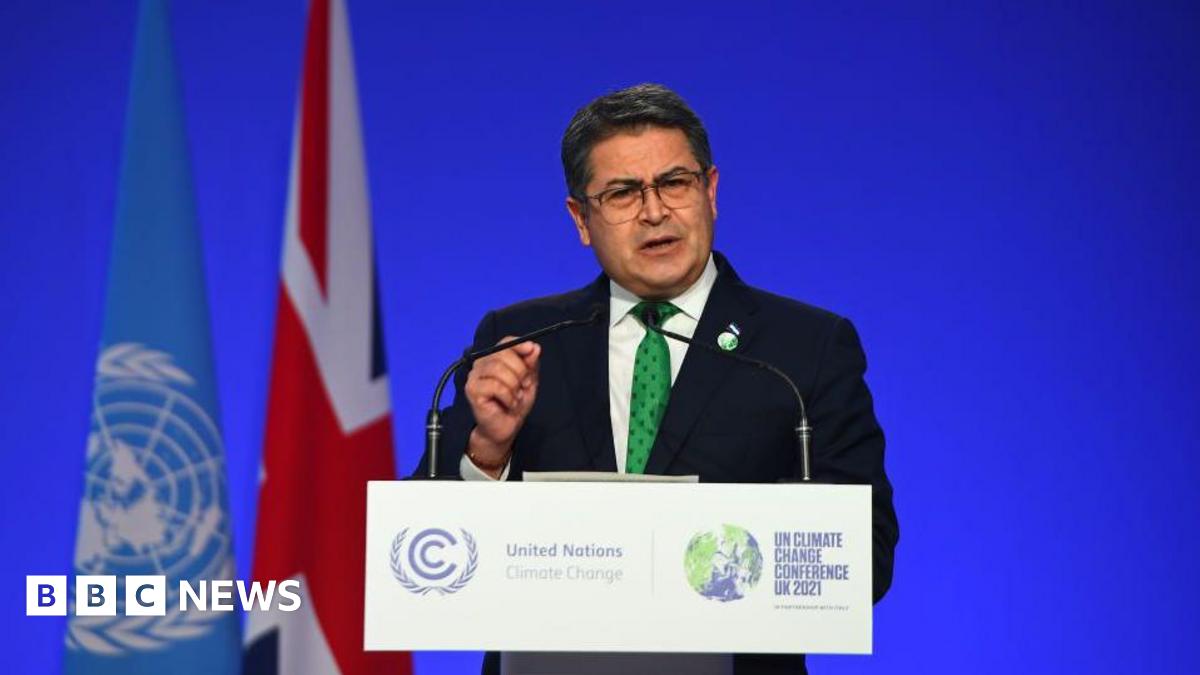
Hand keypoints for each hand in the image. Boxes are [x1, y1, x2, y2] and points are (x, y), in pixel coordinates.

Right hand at [464, 337, 540, 472]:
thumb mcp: (529, 381)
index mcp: (495, 358)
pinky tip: (508, 404)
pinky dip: (508, 397)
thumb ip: (530, 364)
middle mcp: (482, 364)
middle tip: (524, 385)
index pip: (505, 342)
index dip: (519, 344)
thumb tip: (534, 347)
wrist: (505, 428)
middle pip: (503, 354)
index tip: (531, 349)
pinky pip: (495, 386)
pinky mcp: (472, 390)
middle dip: (520, 371)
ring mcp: (474, 376)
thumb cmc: (514, 403)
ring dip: (514, 386)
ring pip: (498, 370)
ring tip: (515, 397)